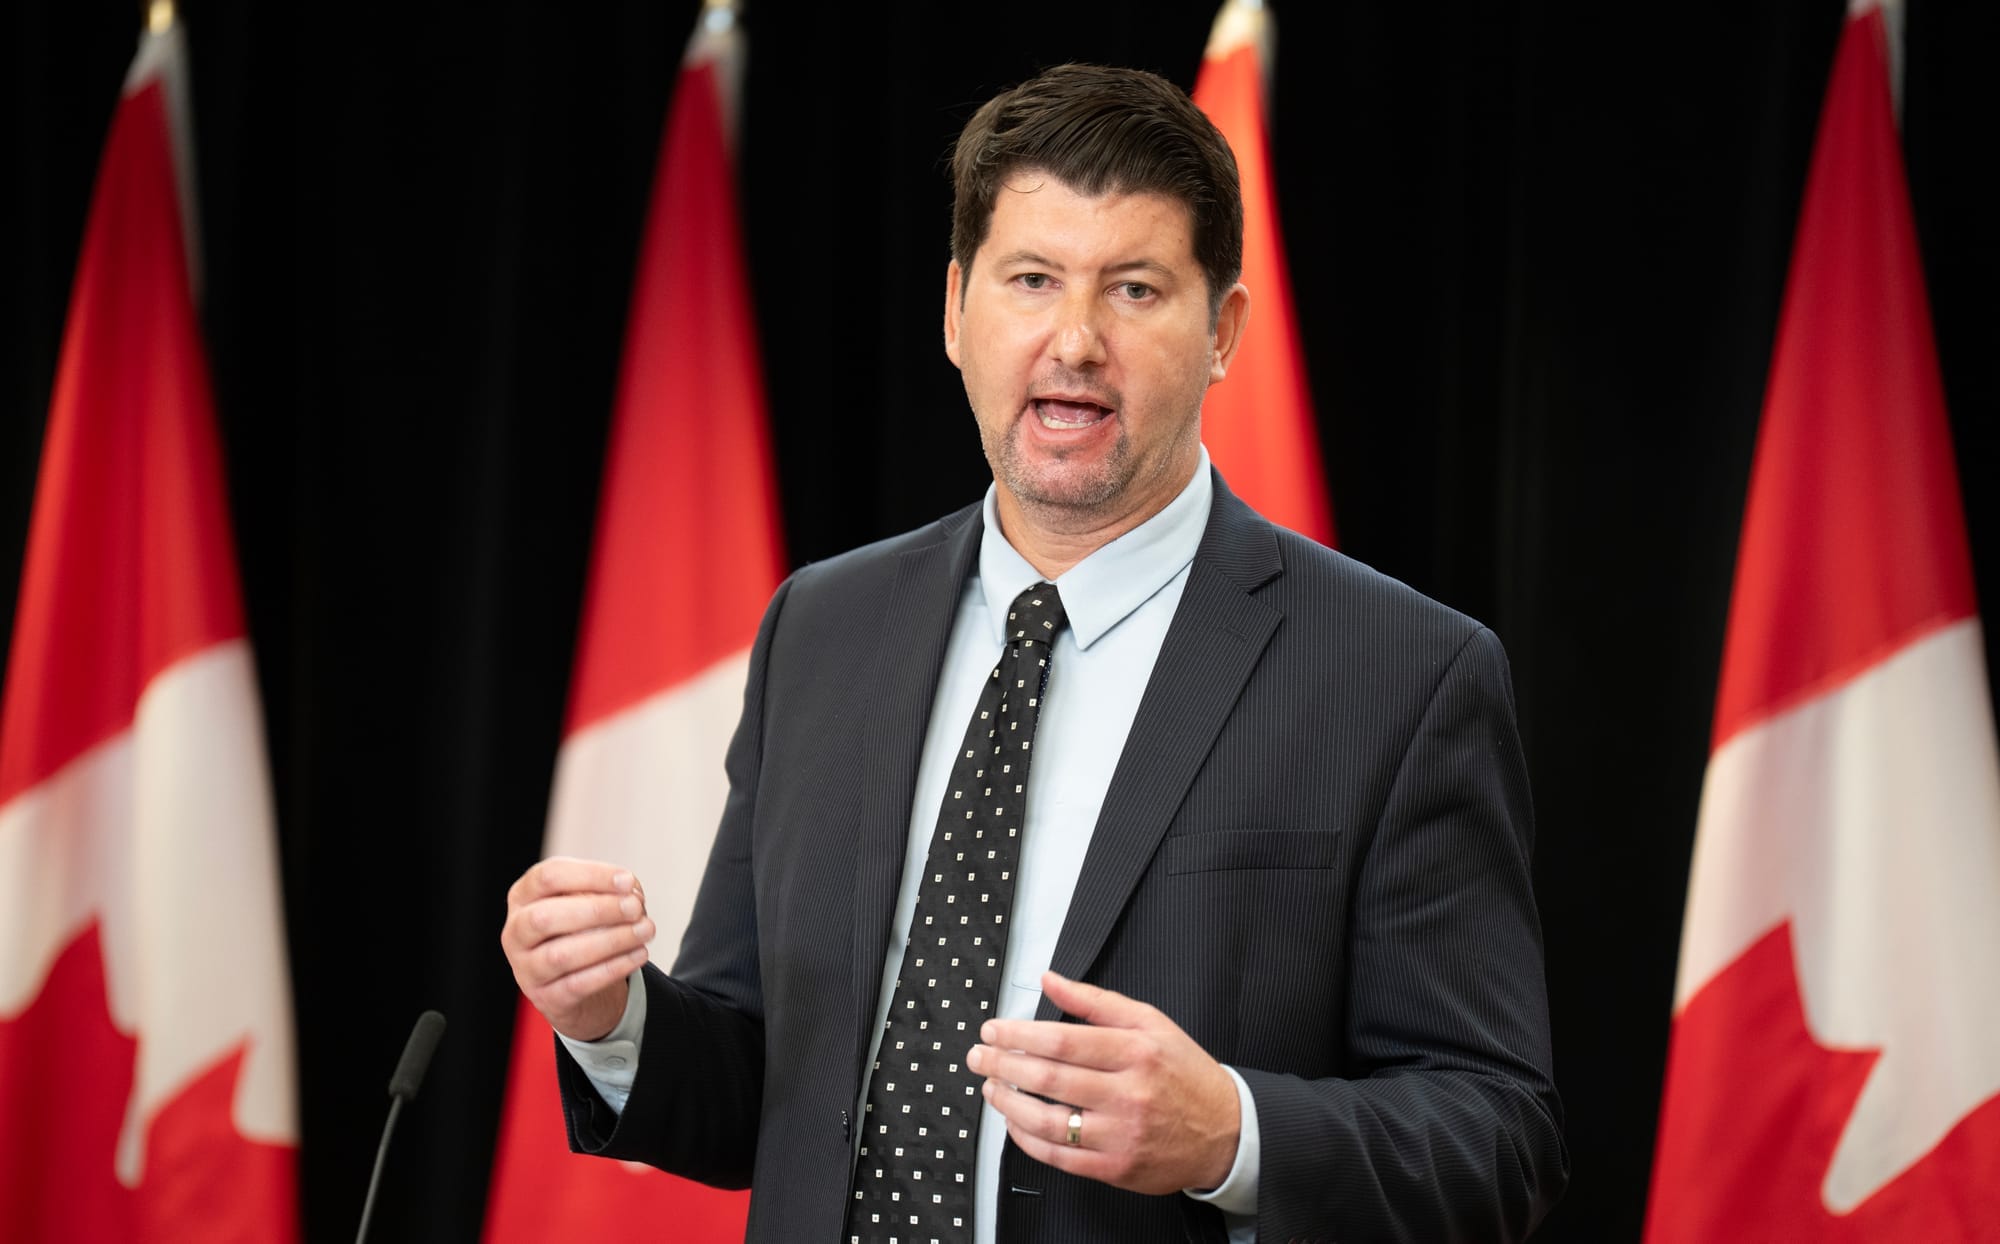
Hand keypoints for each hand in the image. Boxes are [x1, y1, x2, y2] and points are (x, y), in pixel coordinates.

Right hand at [502, 856, 653, 1040]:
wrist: (573, 981)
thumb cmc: (581, 928)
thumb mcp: (588, 902)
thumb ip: (608, 891)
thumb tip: (631, 894)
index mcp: (523, 896)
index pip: (548, 876)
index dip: (590, 875)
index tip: (627, 881)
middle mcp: (515, 932)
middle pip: (546, 917)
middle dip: (597, 910)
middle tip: (635, 908)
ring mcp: (526, 969)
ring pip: (562, 955)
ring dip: (611, 940)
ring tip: (645, 930)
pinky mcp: (546, 998)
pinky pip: (578, 984)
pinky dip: (613, 968)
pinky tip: (639, 954)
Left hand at [966, 971, 1240, 1194]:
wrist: (1224, 1130)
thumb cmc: (1183, 1073)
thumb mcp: (1150, 1022)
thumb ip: (1095, 1001)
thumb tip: (1050, 980)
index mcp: (1136, 1051)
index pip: (1062, 1039)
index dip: (1018, 1034)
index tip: (993, 1030)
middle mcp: (1129, 1092)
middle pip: (1048, 1078)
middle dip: (1002, 1065)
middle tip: (979, 1056)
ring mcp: (1121, 1133)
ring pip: (1048, 1120)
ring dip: (1007, 1103)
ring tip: (990, 1088)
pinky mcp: (1116, 1167)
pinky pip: (1059, 1155)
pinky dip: (1027, 1138)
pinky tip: (1015, 1122)